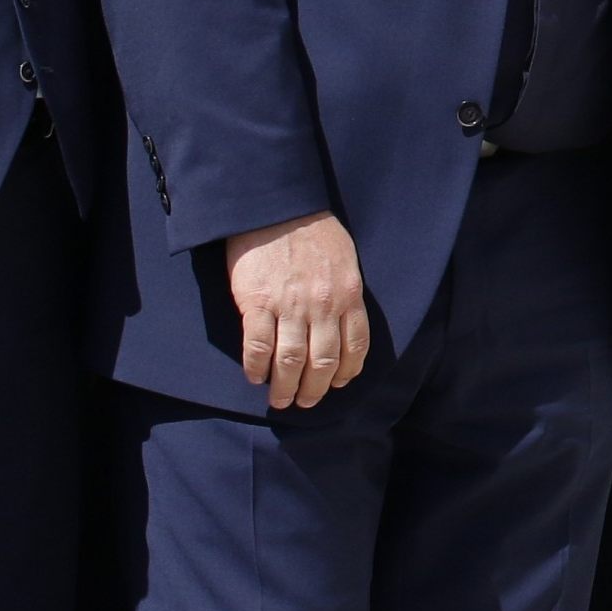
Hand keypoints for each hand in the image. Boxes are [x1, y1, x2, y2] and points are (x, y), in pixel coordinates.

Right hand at [224, 211, 369, 410]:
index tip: (336, 384)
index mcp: (349, 294)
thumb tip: (343, 324)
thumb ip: (345, 293)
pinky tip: (256, 377)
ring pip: (290, 362)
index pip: (355, 346)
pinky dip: (257, 368)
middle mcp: (323, 305)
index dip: (346, 372)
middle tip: (305, 402)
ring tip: (280, 400)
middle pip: (322, 363)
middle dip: (314, 390)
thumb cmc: (314, 231)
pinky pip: (257, 347)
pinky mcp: (257, 304)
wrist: (277, 208)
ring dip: (285, 388)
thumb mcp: (345, 260)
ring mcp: (289, 306)